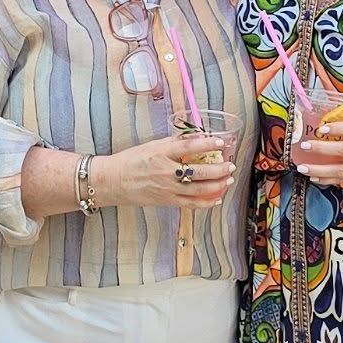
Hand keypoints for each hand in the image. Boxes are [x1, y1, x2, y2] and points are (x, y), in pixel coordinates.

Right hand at [98, 132, 235, 208]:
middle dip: (219, 169)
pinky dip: (206, 202)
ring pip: (199, 189)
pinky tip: (216, 198)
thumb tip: (195, 138)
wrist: (112, 181)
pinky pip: (191, 204)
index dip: (207, 144)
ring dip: (217, 185)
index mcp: (161, 154)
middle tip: (230, 165)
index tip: (220, 142)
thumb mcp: (151, 146)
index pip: (189, 147)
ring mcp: (167, 189)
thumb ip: (173, 143)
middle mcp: (166, 172)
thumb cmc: (130, 161)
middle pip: (199, 172)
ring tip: (228, 180)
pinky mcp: (166, 201)